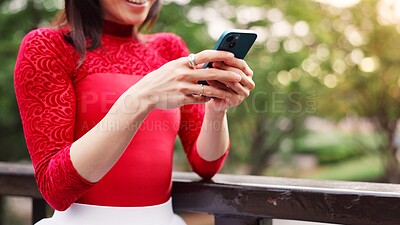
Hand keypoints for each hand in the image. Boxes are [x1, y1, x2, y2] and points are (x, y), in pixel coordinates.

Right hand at [124, 50, 242, 110]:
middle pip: (211, 73)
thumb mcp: (173, 67)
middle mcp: (183, 74)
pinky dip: (208, 98)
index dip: (220, 55)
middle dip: (227, 75)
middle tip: (239, 76)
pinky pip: (200, 99)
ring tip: (231, 93)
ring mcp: (183, 87)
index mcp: (182, 63)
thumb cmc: (162, 78)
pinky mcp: (182, 99)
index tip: (231, 56)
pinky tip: (213, 99)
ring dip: (221, 91)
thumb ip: (189, 65)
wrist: (146, 93)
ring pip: (208, 89)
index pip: (205, 56)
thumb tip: (207, 62)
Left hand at [205, 57, 254, 111]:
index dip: (231, 60)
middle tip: (213, 63)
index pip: (242, 64)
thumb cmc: (219, 83)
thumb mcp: (222, 72)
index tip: (220, 55)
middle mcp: (249, 84)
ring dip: (220, 76)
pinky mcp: (236, 101)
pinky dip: (216, 86)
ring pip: (232, 83)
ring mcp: (244, 93)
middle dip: (224, 67)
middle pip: (238, 73)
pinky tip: (208, 81)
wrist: (216, 101)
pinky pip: (225, 92)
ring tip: (208, 71)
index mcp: (248, 74)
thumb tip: (215, 55)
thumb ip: (223, 64)